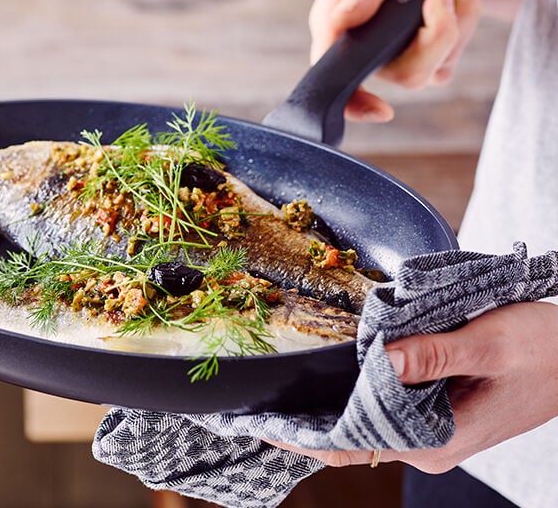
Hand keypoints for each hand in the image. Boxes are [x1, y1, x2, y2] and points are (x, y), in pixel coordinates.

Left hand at [266, 301, 557, 472]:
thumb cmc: (547, 351)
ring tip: (286, 380)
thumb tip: (377, 361)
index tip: (264, 424)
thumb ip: (433, 354)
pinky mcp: (437, 409)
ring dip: (333, 401)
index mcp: (436, 439)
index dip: (305, 439)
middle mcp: (429, 441)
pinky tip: (336, 369)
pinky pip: (387, 405)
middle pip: (354, 435)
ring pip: (368, 419)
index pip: (354, 447)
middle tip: (263, 393)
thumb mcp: (490, 345)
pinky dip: (360, 389)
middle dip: (309, 418)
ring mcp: (432, 427)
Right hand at [309, 0, 481, 121]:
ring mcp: (401, 56)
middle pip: (400, 75)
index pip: (332, 76)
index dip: (354, 103)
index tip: (383, 110)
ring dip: (457, 20)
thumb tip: (340, 24)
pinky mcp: (432, 56)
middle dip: (433, 36)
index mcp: (337, 27)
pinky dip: (467, 18)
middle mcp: (365, 50)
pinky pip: (451, 57)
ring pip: (431, 68)